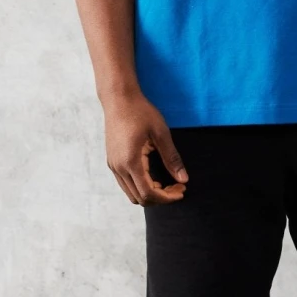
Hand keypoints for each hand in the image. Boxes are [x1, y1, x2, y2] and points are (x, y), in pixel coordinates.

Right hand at [102, 90, 187, 204]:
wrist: (118, 99)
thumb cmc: (140, 112)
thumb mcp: (161, 133)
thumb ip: (172, 158)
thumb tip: (184, 179)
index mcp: (130, 161)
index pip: (148, 192)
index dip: (167, 197)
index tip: (181, 191)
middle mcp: (118, 167)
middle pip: (140, 198)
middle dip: (161, 197)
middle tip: (178, 186)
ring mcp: (113, 165)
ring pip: (131, 193)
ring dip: (150, 193)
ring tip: (168, 183)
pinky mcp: (112, 162)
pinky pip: (126, 184)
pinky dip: (141, 186)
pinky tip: (154, 177)